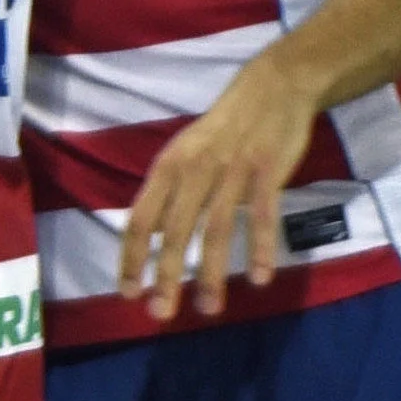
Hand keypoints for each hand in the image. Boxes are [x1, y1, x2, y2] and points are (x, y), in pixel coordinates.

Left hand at [114, 49, 321, 320]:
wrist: (272, 86)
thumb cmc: (224, 128)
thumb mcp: (185, 153)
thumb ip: (170, 193)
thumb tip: (154, 237)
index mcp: (168, 167)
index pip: (140, 219)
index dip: (131, 258)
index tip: (128, 293)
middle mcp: (194, 171)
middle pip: (174, 231)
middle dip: (165, 276)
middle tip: (160, 314)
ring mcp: (232, 171)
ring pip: (216, 229)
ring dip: (211, 273)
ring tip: (209, 309)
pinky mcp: (267, 171)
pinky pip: (262, 216)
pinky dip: (260, 248)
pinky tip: (259, 279)